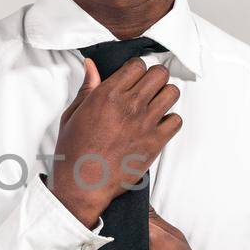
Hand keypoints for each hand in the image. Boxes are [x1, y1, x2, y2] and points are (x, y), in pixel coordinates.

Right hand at [49, 58, 182, 226]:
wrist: (82, 184)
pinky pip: (176, 120)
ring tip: (155, 105)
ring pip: (172, 92)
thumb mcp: (72, 114)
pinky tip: (158, 125)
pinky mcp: (155, 142)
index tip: (133, 78)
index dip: (137, 70)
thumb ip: (87, 88)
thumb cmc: (74, 152)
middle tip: (147, 89)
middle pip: (159, 74)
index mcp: (107, 95)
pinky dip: (170, 121)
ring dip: (165, 96)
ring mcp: (145, 124)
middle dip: (154, 78)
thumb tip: (91, 65)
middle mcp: (129, 105)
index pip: (138, 65)